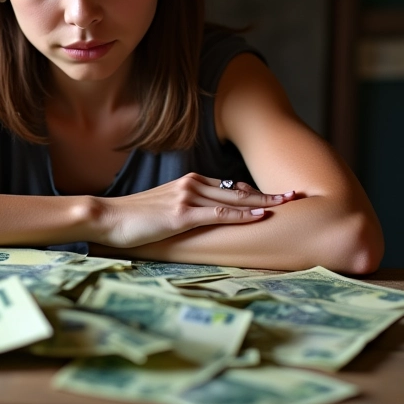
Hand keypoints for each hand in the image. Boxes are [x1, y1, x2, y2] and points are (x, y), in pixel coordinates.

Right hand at [89, 172, 295, 248]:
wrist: (109, 217)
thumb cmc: (133, 217)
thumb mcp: (163, 209)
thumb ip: (184, 209)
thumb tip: (202, 220)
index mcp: (188, 183)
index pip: (229, 186)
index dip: (254, 191)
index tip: (276, 195)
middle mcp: (191, 185)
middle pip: (238, 189)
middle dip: (268, 193)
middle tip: (295, 195)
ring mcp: (187, 197)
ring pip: (233, 198)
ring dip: (263, 201)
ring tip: (287, 203)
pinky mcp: (182, 214)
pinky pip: (219, 213)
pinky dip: (242, 214)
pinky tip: (260, 216)